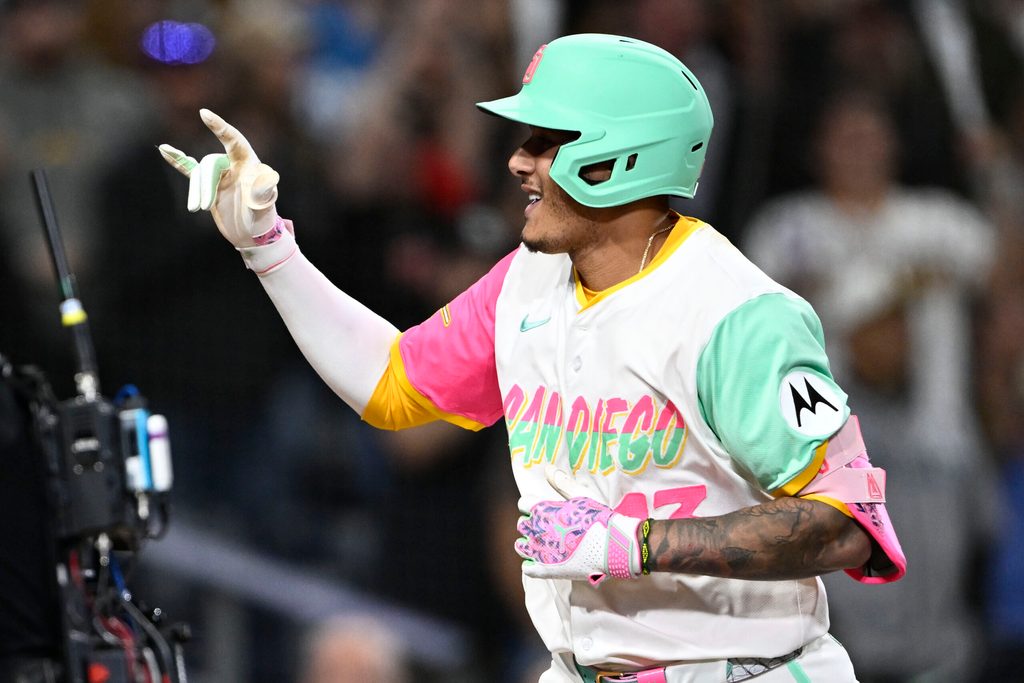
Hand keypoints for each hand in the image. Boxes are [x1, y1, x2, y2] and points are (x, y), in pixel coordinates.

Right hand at [158, 109, 280, 247]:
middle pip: (210, 164)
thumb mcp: (265, 206)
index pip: (234, 140)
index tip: (204, 114)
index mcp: (249, 164)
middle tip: (204, 207)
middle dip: (205, 185)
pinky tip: (164, 149)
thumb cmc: (263, 220)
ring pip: (199, 173)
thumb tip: (268, 176)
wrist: (253, 236)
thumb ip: (264, 191)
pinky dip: (178, 160)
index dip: (220, 127)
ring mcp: (220, 174)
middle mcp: (234, 165)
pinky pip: (190, 169)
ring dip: (196, 190)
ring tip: (197, 209)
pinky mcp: (208, 185)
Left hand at [515, 466, 643, 584]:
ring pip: (521, 546)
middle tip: (549, 526)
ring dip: (529, 542)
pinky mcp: (548, 570)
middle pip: (522, 524)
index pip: (523, 503)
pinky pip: (528, 569)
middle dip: (532, 523)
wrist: (615, 546)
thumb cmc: (600, 518)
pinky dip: (531, 565)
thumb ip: (562, 482)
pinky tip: (540, 561)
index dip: (533, 504)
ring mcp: (541, 551)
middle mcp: (538, 530)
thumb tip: (547, 468)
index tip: (544, 508)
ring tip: (543, 543)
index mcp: (544, 510)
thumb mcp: (582, 495)